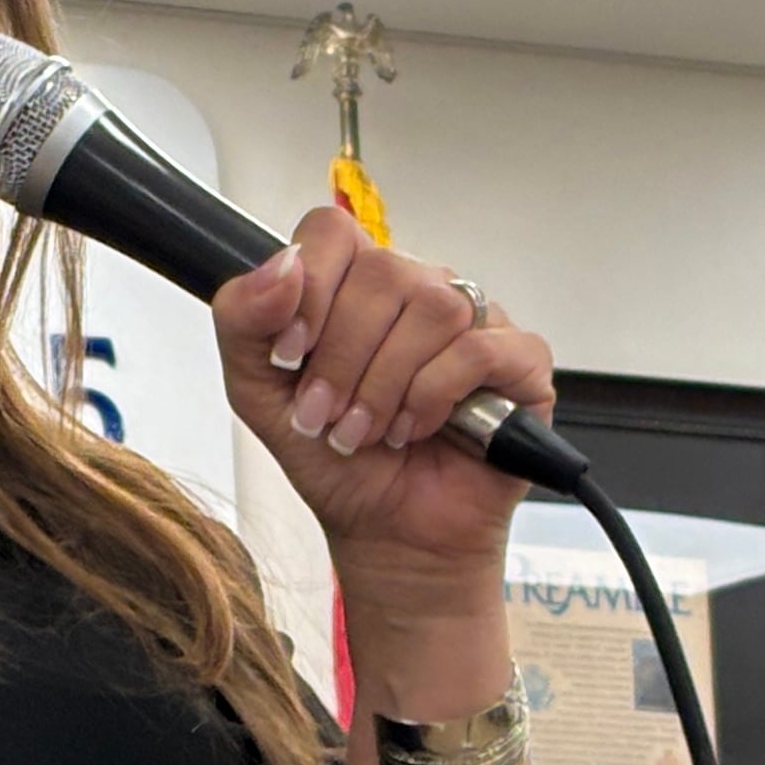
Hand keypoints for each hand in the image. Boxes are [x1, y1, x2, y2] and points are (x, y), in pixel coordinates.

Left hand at [211, 208, 555, 602]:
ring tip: (368, 431)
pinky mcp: (521, 363)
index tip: (289, 355)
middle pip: (383, 272)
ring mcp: (475, 322)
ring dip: (385, 383)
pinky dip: (435, 395)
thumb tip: (282, 267)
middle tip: (327, 417)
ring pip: (433, 306)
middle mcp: (419, 291)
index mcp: (358, 286)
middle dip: (341, 357)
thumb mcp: (257, 393)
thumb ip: (243, 321)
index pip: (333, 232)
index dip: (309, 287)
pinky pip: (481, 348)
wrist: (385, 533)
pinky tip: (416, 429)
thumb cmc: (333, 458)